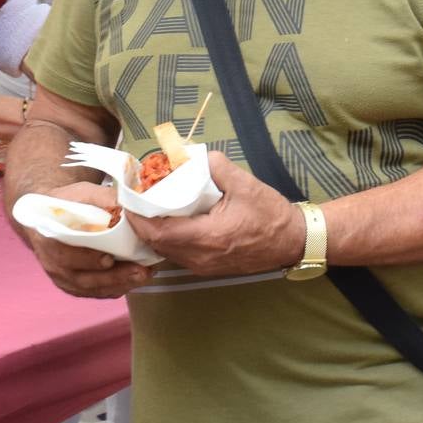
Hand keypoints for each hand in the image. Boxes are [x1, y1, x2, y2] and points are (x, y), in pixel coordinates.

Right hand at [20, 180, 149, 298]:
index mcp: (48, 239)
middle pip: (82, 279)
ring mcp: (63, 278)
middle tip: (140, 271)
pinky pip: (96, 292)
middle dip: (113, 277)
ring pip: (91, 289)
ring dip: (119, 284)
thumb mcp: (81, 193)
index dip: (86, 259)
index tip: (108, 259)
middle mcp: (52, 263)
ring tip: (144, 275)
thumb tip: (128, 202)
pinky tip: (135, 280)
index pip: (64, 255)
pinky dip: (116, 288)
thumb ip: (102, 198)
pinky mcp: (74, 286)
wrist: (49, 216)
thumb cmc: (66, 203)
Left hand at [126, 151, 306, 278]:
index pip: (158, 232)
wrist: (293, 241)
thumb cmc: (271, 214)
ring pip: (165, 252)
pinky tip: (169, 221)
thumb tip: (191, 155)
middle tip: (136, 200)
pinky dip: (167, 239)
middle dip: (141, 223)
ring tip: (149, 208)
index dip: (137, 217)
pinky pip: (177, 254)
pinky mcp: (208, 268)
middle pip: (156, 244)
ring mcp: (203, 266)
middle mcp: (200, 257)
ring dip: (153, 232)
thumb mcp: (244, 183)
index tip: (129, 198)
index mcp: (207, 236)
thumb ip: (216, 166)